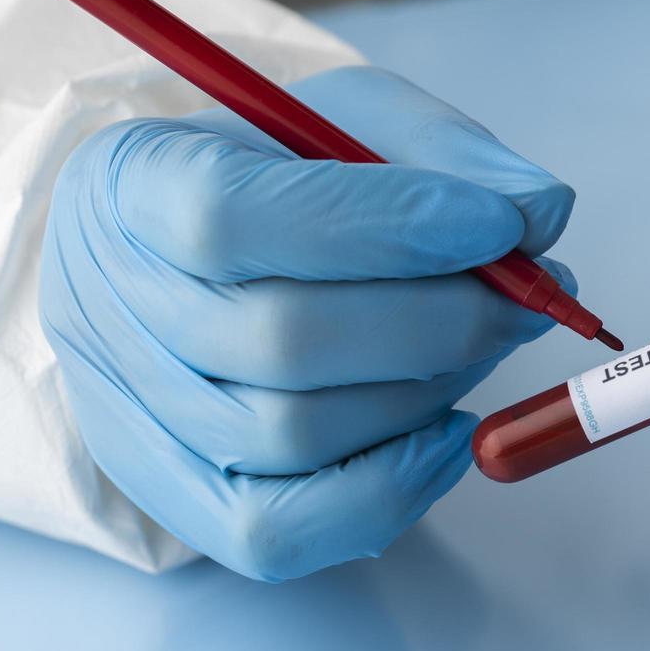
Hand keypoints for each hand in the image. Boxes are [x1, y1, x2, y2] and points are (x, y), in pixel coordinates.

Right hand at [40, 66, 573, 578]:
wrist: (183, 243)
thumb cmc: (274, 169)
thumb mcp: (350, 117)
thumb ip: (446, 150)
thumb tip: (541, 213)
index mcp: (131, 182)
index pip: (235, 216)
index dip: (383, 225)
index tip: (498, 224)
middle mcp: (108, 304)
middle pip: (281, 341)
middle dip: (442, 320)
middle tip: (531, 297)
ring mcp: (131, 413)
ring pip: (295, 435)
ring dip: (427, 391)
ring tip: (483, 340)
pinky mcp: (172, 492)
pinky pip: (276, 533)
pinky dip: (387, 491)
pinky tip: (447, 433)